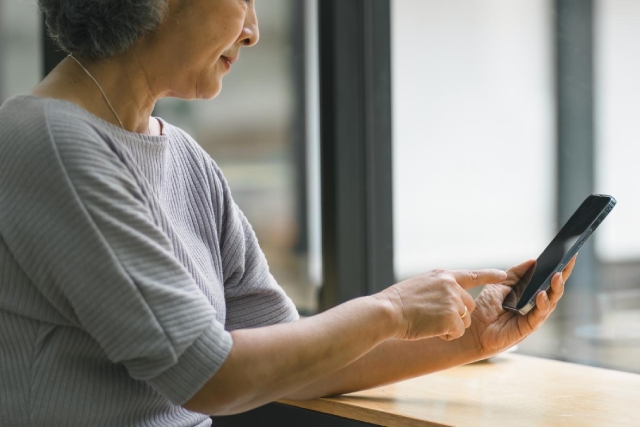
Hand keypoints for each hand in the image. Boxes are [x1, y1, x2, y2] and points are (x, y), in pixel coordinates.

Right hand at [374, 269, 506, 340]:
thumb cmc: (397, 302)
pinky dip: (447, 335)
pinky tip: (432, 330)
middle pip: (468, 305)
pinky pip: (458, 331)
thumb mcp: (419, 285)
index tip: (504, 275)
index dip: (490, 275)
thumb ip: (438, 288)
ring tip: (430, 323)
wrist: (387, 312)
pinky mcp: (451, 317)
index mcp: (443, 275)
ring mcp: (452, 301)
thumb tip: (449, 297)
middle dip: (457, 315)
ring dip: (452, 326)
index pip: (472, 274)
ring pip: (465, 319)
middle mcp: (451, 285)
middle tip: (435, 318)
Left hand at [465, 256, 575, 358]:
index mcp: (530, 294)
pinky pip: (539, 315)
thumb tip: (533, 260)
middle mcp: (535, 305)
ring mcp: (533, 316)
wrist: (474, 328)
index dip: (560, 268)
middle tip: (569, 261)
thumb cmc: (486, 306)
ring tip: (557, 275)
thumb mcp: (500, 283)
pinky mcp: (528, 327)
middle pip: (554, 290)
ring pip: (551, 302)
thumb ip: (516, 273)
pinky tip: (542, 294)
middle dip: (563, 275)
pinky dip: (542, 304)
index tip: (569, 254)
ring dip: (555, 288)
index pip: (548, 280)